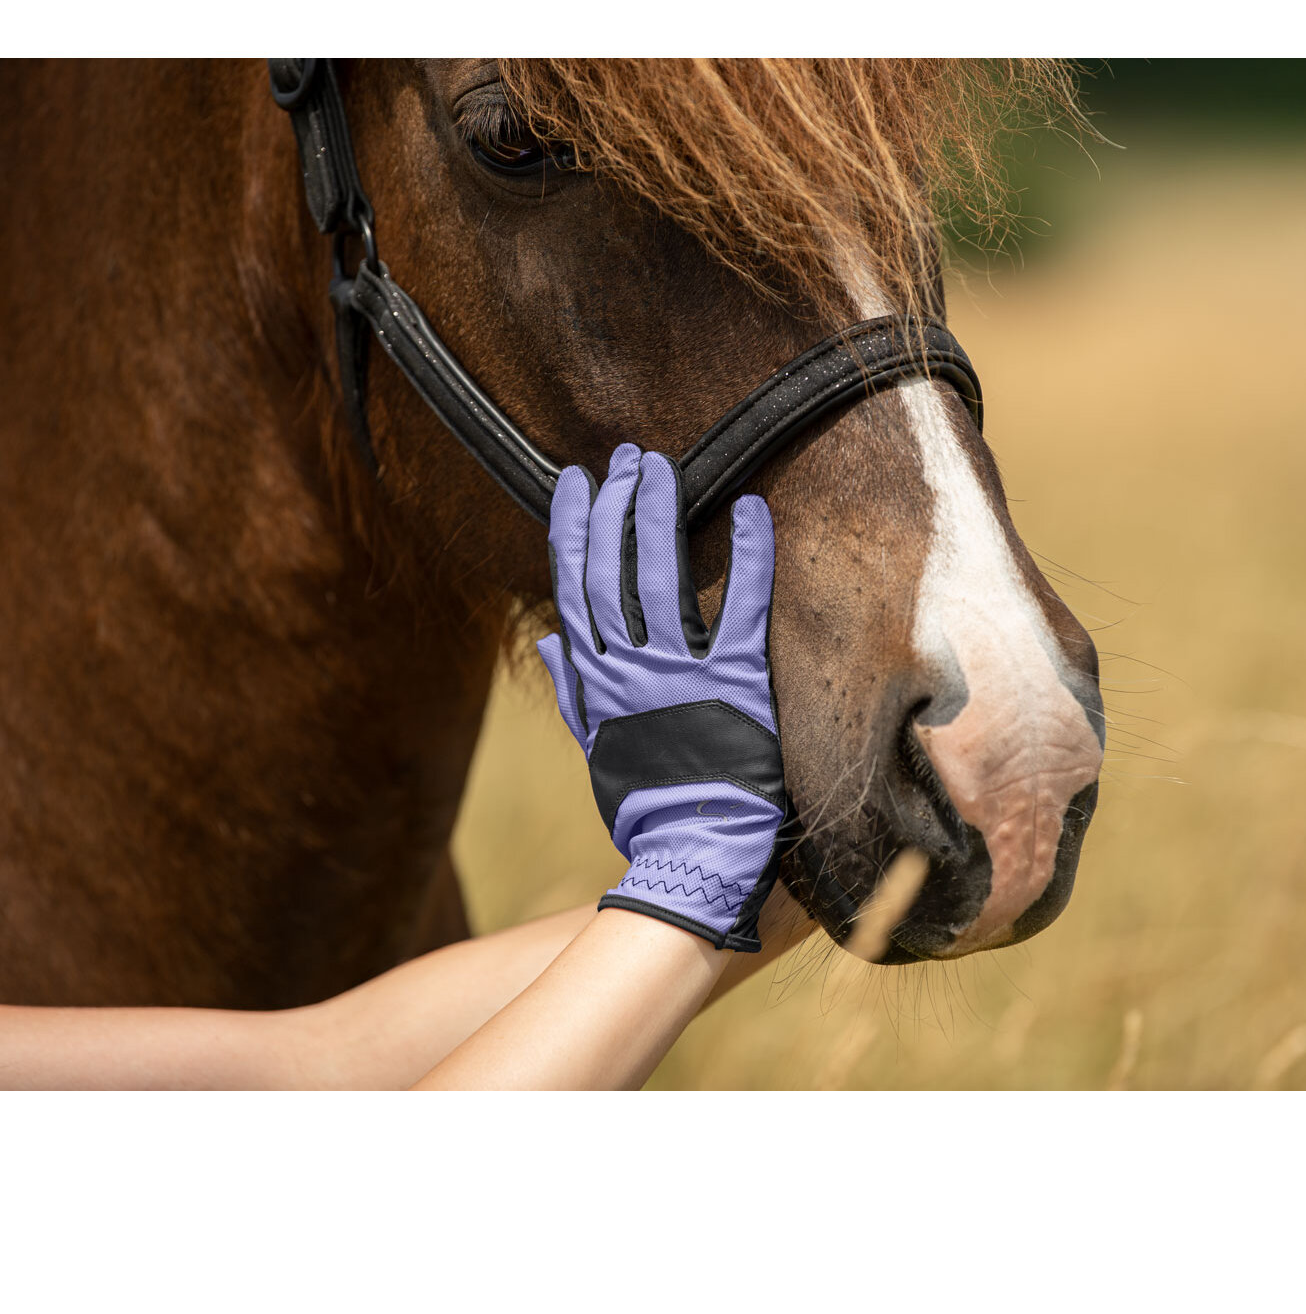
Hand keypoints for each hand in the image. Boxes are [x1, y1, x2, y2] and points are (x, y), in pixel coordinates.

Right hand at [536, 445, 789, 952]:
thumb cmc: (644, 807)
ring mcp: (680, 673)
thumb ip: (572, 690)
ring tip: (661, 468)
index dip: (572, 530)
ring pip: (659, 577)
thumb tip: (547, 641)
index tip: (574, 483)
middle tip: (627, 459)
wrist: (692, 854)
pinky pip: (740, 607)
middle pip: (612, 569)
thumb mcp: (596, 748)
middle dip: (616, 507)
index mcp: (596, 680)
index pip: (574, 588)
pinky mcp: (735, 684)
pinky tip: (750, 509)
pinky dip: (747, 557)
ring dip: (659, 515)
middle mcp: (630, 668)